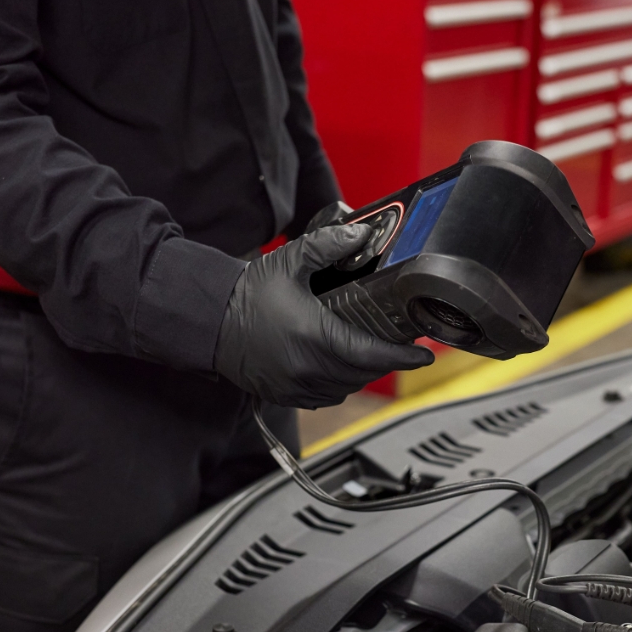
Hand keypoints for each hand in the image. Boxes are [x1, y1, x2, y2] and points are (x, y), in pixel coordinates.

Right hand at [214, 224, 432, 407]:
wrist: (208, 319)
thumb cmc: (247, 293)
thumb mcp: (290, 261)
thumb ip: (329, 246)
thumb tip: (363, 233)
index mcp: (315, 337)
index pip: (372, 355)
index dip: (402, 358)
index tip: (423, 356)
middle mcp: (307, 368)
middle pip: (363, 374)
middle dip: (384, 362)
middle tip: (399, 348)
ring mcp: (294, 386)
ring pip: (345, 389)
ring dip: (361, 375)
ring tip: (368, 355)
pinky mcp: (283, 395)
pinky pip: (323, 398)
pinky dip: (337, 385)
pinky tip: (339, 368)